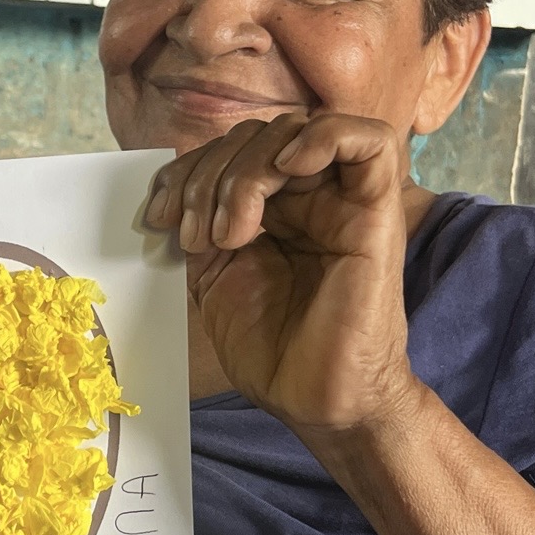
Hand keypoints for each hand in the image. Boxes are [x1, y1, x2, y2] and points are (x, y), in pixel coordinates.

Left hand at [144, 112, 420, 440]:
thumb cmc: (272, 351)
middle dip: (208, 175)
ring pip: (297, 132)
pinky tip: (288, 169)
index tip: (158, 218)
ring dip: (248, 171)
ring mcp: (342, 201)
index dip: (184, 172)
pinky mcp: (377, 212)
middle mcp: (307, 197)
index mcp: (270, 209)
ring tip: (230, 232)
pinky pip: (371, 140)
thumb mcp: (213, 279)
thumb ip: (198, 228)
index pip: (226, 152)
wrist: (315, 402)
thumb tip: (167, 194)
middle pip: (255, 137)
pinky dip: (322, 138)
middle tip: (194, 234)